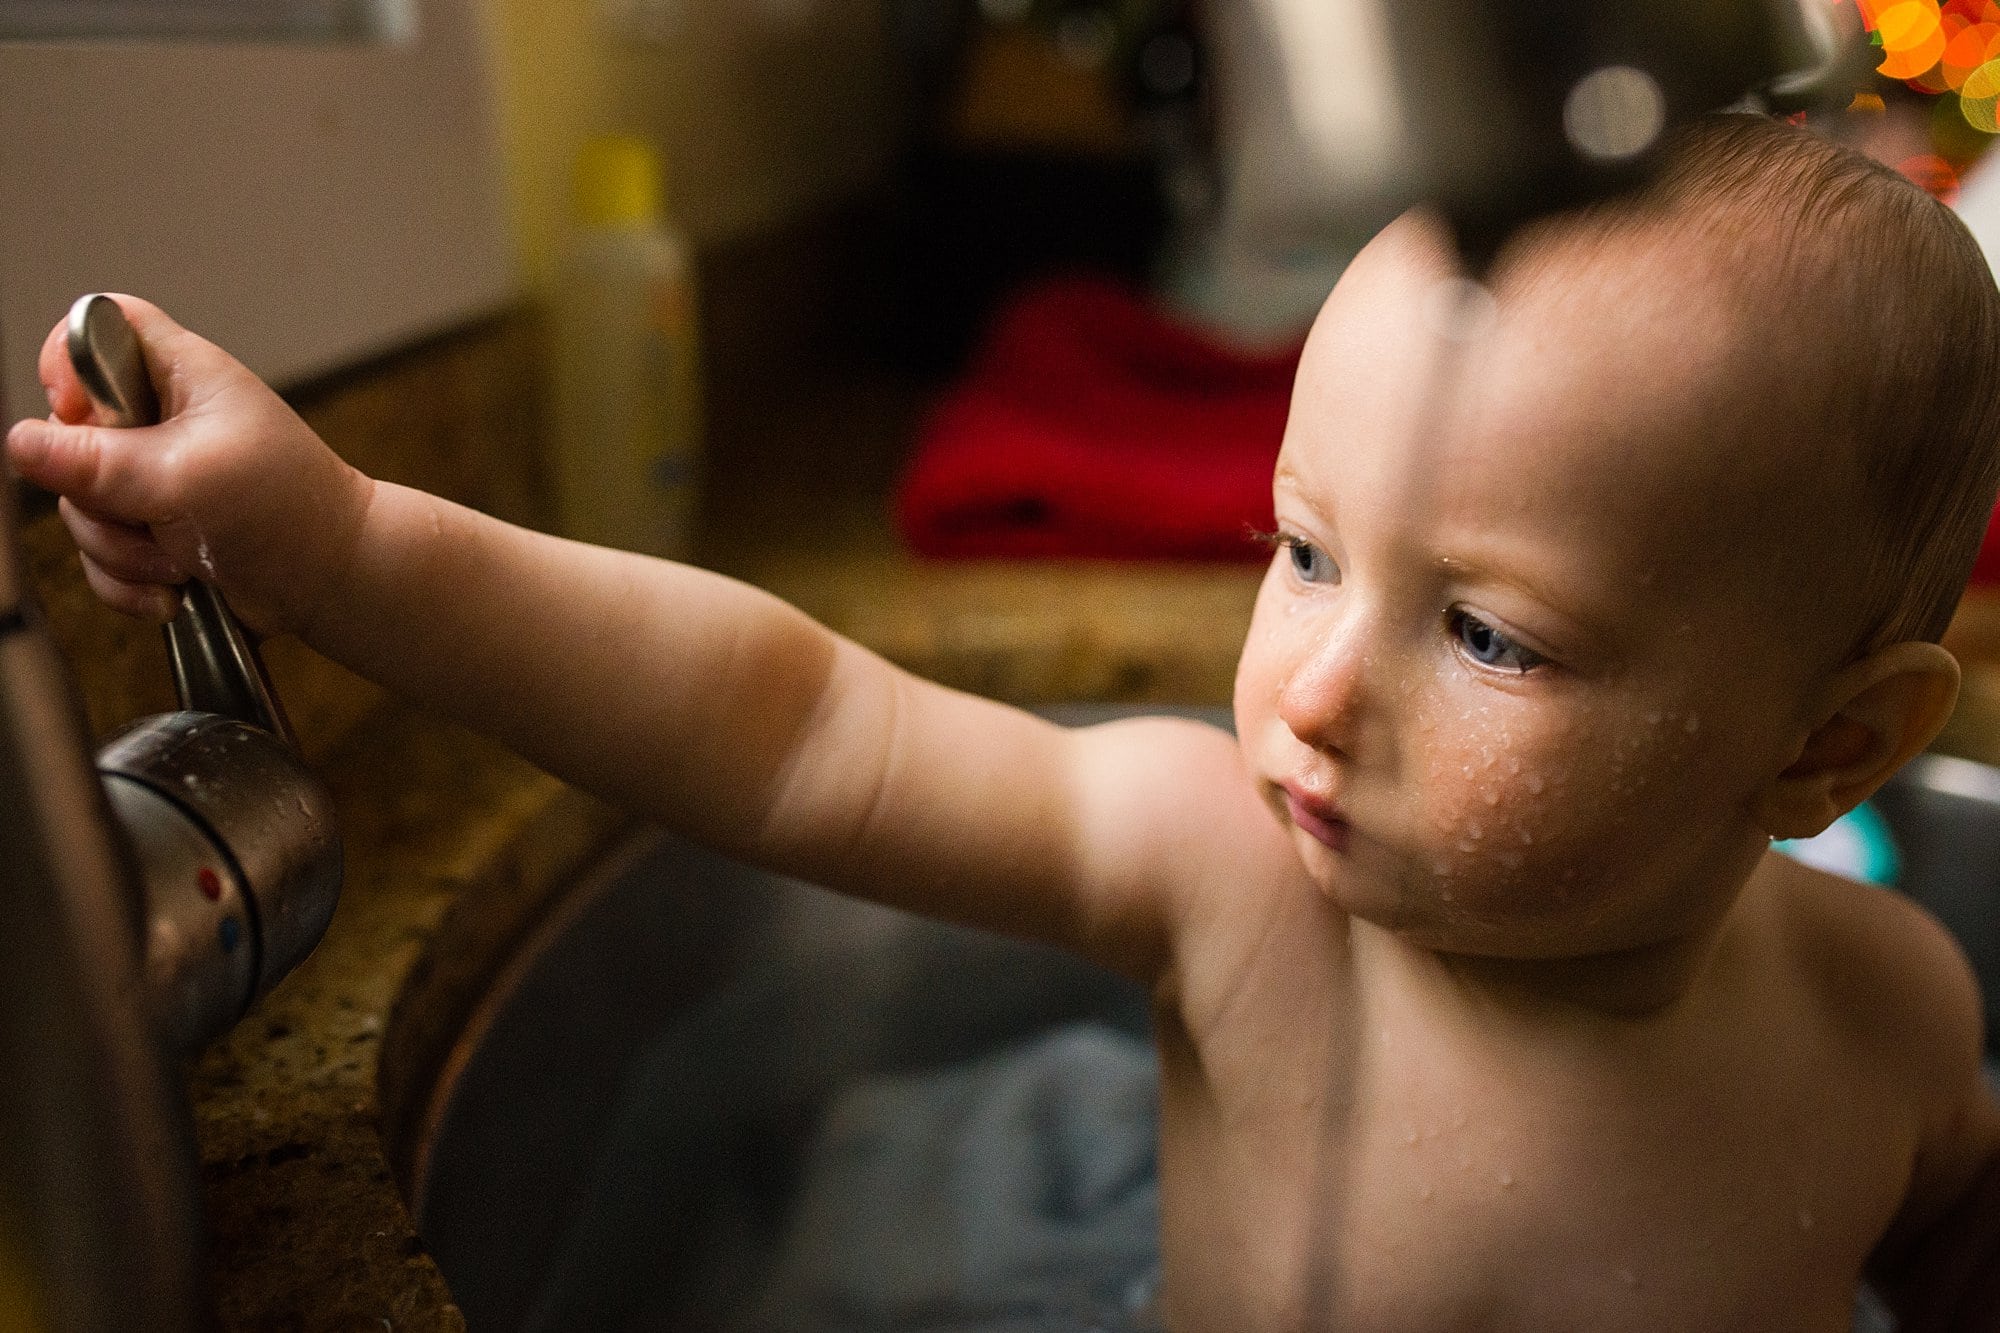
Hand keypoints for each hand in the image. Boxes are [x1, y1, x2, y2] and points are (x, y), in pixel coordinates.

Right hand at [4, 295, 372, 636]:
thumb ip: (102, 462)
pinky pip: (99, 553)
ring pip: (78, 503)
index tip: (78, 412)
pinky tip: (173, 590)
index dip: (70, 363)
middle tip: (151, 512)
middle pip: (66, 432)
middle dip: (96, 493)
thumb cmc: (291, 511)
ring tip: (179, 559)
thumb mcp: (190, 477)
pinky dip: (127, 580)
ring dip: (118, 547)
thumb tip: (21, 444)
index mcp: (182, 375)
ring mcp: (154, 478)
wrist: (336, 581)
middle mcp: (162, 420)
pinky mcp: (154, 530)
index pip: (99, 327)